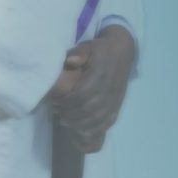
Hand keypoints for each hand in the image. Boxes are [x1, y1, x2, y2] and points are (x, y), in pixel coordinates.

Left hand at [50, 25, 136, 152]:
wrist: (122, 52)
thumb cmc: (100, 49)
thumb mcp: (88, 46)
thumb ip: (79, 53)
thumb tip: (70, 61)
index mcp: (100, 75)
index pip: (81, 95)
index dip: (66, 102)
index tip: (54, 102)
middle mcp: (108, 90)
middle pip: (87, 109)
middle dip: (69, 113)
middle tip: (56, 111)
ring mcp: (114, 99)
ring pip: (97, 118)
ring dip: (79, 123)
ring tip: (65, 121)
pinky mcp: (118, 105)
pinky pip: (107, 122)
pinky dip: (94, 129)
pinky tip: (82, 131)